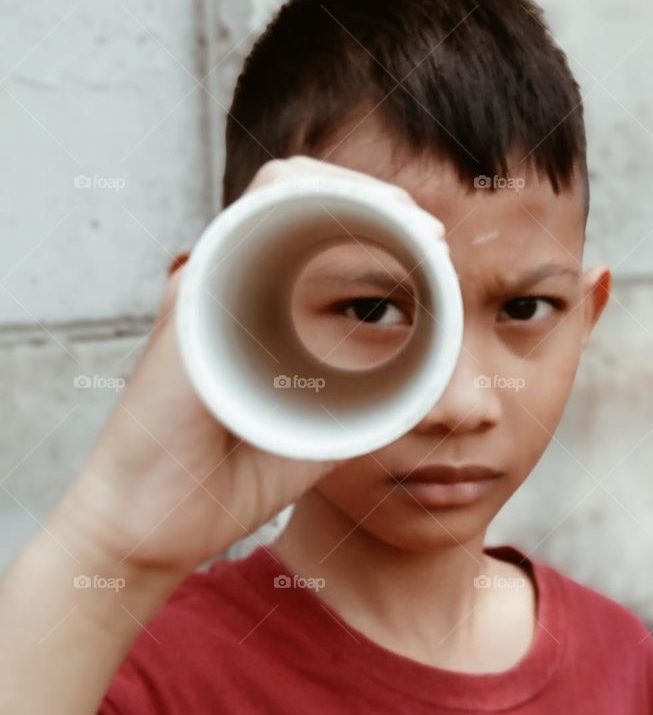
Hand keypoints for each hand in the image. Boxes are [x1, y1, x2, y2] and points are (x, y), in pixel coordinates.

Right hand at [61, 155, 443, 580]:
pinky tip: (362, 219)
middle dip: (381, 199)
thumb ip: (365, 399)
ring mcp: (209, 282)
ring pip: (283, 187)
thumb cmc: (226, 483)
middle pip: (309, 193)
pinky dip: (308, 199)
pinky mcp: (192, 297)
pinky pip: (248, 215)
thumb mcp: (323, 430)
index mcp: (262, 305)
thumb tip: (428, 378)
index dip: (385, 225)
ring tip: (413, 226)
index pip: (321, 227)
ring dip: (356, 191)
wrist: (154, 528)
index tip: (436, 256)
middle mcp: (232, 282)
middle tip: (434, 238)